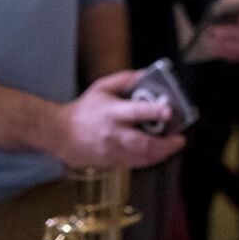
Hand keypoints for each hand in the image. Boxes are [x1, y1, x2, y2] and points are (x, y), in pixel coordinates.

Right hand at [49, 70, 186, 168]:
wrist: (58, 134)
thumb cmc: (83, 109)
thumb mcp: (101, 87)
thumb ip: (125, 79)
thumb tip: (146, 74)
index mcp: (112, 112)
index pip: (136, 112)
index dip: (154, 111)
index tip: (170, 111)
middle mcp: (112, 133)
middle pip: (142, 143)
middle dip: (164, 144)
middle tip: (179, 139)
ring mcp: (110, 151)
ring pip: (140, 158)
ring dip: (160, 154)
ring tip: (172, 146)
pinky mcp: (109, 163)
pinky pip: (133, 165)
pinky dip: (147, 160)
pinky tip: (157, 154)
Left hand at [188, 0, 238, 63]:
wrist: (228, 14)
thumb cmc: (233, 2)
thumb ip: (233, 1)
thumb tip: (224, 11)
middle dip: (231, 32)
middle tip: (214, 29)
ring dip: (226, 44)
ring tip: (209, 39)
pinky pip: (237, 56)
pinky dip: (223, 51)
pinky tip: (210, 46)